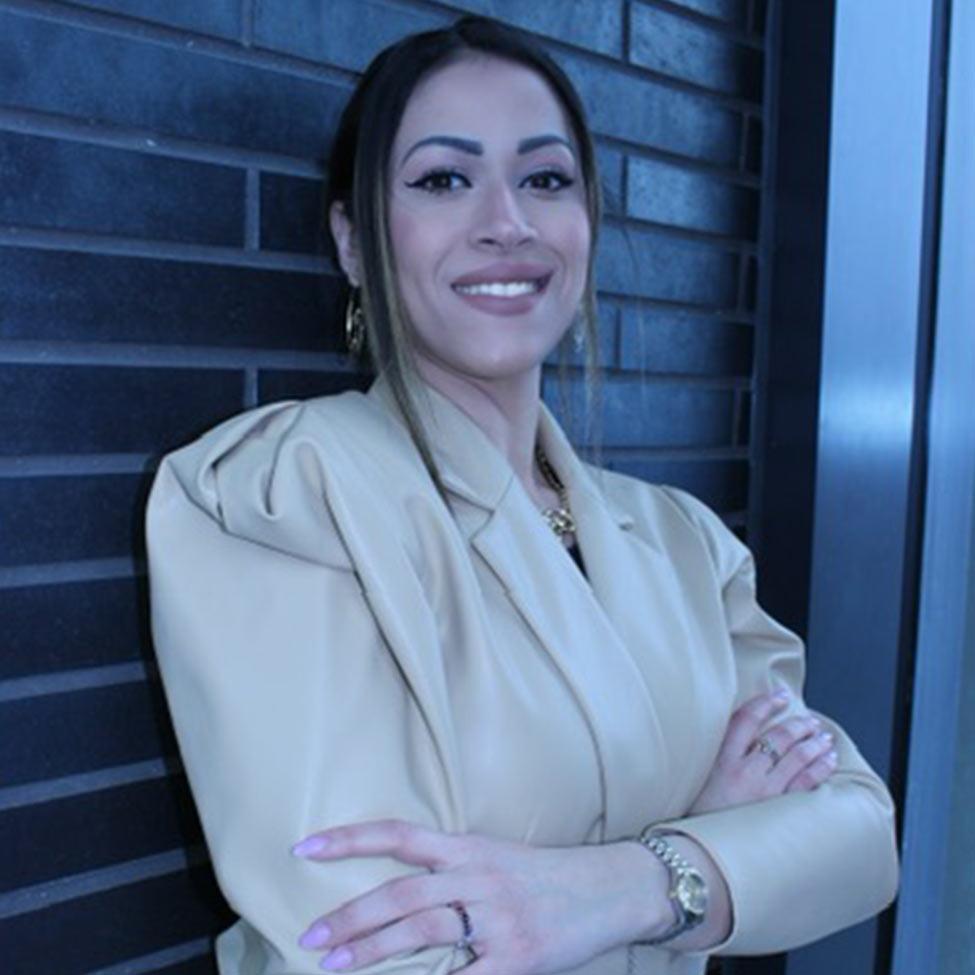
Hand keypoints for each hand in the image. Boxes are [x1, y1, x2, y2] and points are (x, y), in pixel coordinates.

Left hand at [292, 819, 665, 974]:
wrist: (609, 888)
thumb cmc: (545, 875)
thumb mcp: (495, 856)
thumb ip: (450, 871)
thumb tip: (394, 896)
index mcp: (469, 847)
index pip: (399, 835)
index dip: (350, 838)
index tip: (305, 846)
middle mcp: (477, 876)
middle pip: (401, 893)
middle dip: (351, 916)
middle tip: (312, 935)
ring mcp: (497, 919)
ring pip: (422, 929)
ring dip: (372, 948)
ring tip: (335, 963)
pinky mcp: (516, 959)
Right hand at [689, 691, 837, 814]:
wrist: (701, 855)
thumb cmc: (698, 818)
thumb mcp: (696, 782)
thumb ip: (717, 760)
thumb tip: (742, 741)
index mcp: (721, 761)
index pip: (746, 719)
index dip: (765, 703)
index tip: (779, 696)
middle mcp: (744, 772)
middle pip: (778, 736)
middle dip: (799, 724)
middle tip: (810, 721)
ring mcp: (765, 791)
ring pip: (798, 757)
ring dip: (814, 743)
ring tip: (823, 737)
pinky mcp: (779, 810)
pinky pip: (808, 783)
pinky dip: (821, 767)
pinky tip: (829, 760)